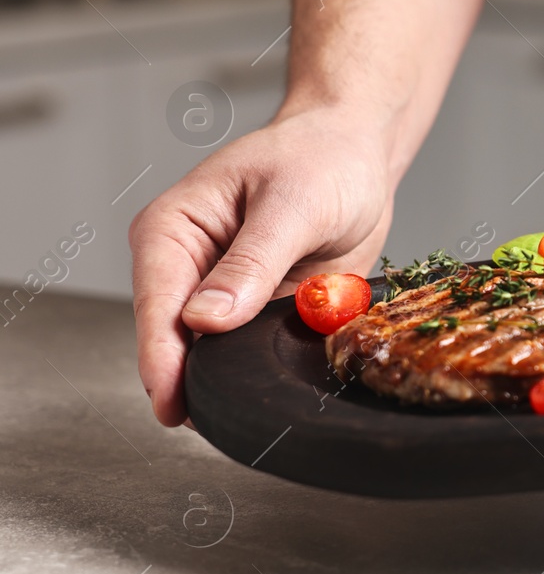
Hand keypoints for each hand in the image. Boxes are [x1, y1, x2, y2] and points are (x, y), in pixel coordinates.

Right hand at [130, 110, 395, 425]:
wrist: (357, 154)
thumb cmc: (320, 159)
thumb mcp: (292, 205)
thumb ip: (252, 263)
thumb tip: (205, 320)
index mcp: (173, 231)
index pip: (156, 304)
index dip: (161, 357)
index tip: (170, 403)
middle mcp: (188, 268)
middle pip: (177, 340)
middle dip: (196, 379)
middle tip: (218, 418)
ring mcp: (224, 295)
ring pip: (216, 355)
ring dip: (236, 378)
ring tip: (252, 406)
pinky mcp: (259, 312)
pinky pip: (257, 353)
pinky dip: (270, 367)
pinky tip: (280, 385)